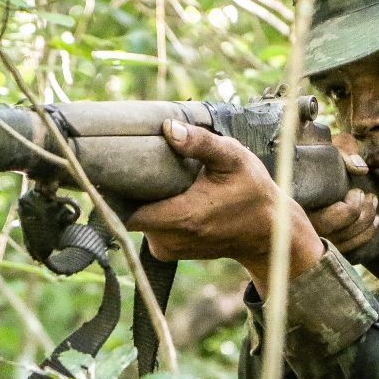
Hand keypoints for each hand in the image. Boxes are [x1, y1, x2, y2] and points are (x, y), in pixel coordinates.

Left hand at [126, 120, 323, 291]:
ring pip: (134, 219)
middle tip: (136, 160)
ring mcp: (167, 249)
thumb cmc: (252, 192)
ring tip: (154, 175)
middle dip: (129, 188)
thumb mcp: (234, 159)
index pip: (125, 210)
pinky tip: (165, 193)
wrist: (267, 233)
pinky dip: (150, 210)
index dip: (113, 190)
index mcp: (182, 217)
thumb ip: (201, 143)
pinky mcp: (167, 251)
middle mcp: (170, 239)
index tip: (111, 166)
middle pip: (126, 211)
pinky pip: (145, 227)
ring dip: (140, 198)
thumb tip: (168, 127)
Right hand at [307, 133, 378, 253]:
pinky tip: (373, 220)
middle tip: (369, 196)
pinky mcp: (320, 244)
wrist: (291, 167)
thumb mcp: (323, 145)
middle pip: (341, 235)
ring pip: (345, 244)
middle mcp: (301, 231)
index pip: (330, 221)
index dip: (352, 207)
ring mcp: (310, 241)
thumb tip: (361, 169)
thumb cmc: (308, 155)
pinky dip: (364, 235)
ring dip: (367, 223)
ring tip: (372, 203)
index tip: (355, 191)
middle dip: (363, 215)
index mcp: (295, 210)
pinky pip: (346, 249)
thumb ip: (343, 151)